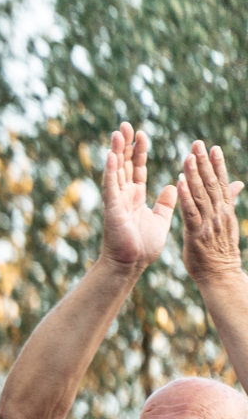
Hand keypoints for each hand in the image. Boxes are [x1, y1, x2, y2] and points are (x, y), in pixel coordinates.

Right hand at [99, 122, 176, 270]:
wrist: (131, 264)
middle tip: (125, 125)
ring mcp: (116, 200)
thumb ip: (165, 202)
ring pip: (116, 170)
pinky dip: (110, 170)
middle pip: (124, 164)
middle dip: (125, 144)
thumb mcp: (161, 219)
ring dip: (116, 151)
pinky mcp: (112, 208)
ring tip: (118, 132)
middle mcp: (124, 195)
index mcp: (136, 197)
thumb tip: (170, 186)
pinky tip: (110, 155)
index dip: (139, 151)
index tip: (142, 134)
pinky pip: (110, 185)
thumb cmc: (143, 247)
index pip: (137, 168)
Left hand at [178, 140, 244, 282]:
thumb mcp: (226, 223)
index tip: (212, 147)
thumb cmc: (219, 251)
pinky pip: (190, 212)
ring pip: (201, 195)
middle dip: (204, 163)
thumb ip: (228, 202)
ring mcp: (208, 223)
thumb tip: (237, 183)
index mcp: (224, 210)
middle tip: (197, 143)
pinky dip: (185, 197)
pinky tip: (179, 183)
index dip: (217, 164)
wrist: (220, 275)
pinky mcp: (196, 233)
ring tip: (188, 157)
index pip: (221, 183)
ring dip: (194, 175)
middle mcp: (219, 213)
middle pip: (212, 184)